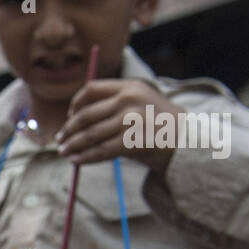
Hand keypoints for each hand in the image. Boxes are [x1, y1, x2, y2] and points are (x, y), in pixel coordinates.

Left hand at [55, 79, 180, 174]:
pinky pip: (101, 150)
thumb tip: (76, 121)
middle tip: (59, 139)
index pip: (91, 89)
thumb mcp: (140, 104)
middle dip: (69, 129)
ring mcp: (131, 119)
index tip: (69, 116)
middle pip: (86, 114)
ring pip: (91, 134)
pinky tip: (77, 161)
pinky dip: (86, 157)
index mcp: (129, 86)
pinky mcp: (133, 140)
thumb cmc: (161, 126)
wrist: (189, 142)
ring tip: (63, 152)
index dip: (75, 103)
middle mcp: (128, 99)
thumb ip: (114, 106)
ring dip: (73, 145)